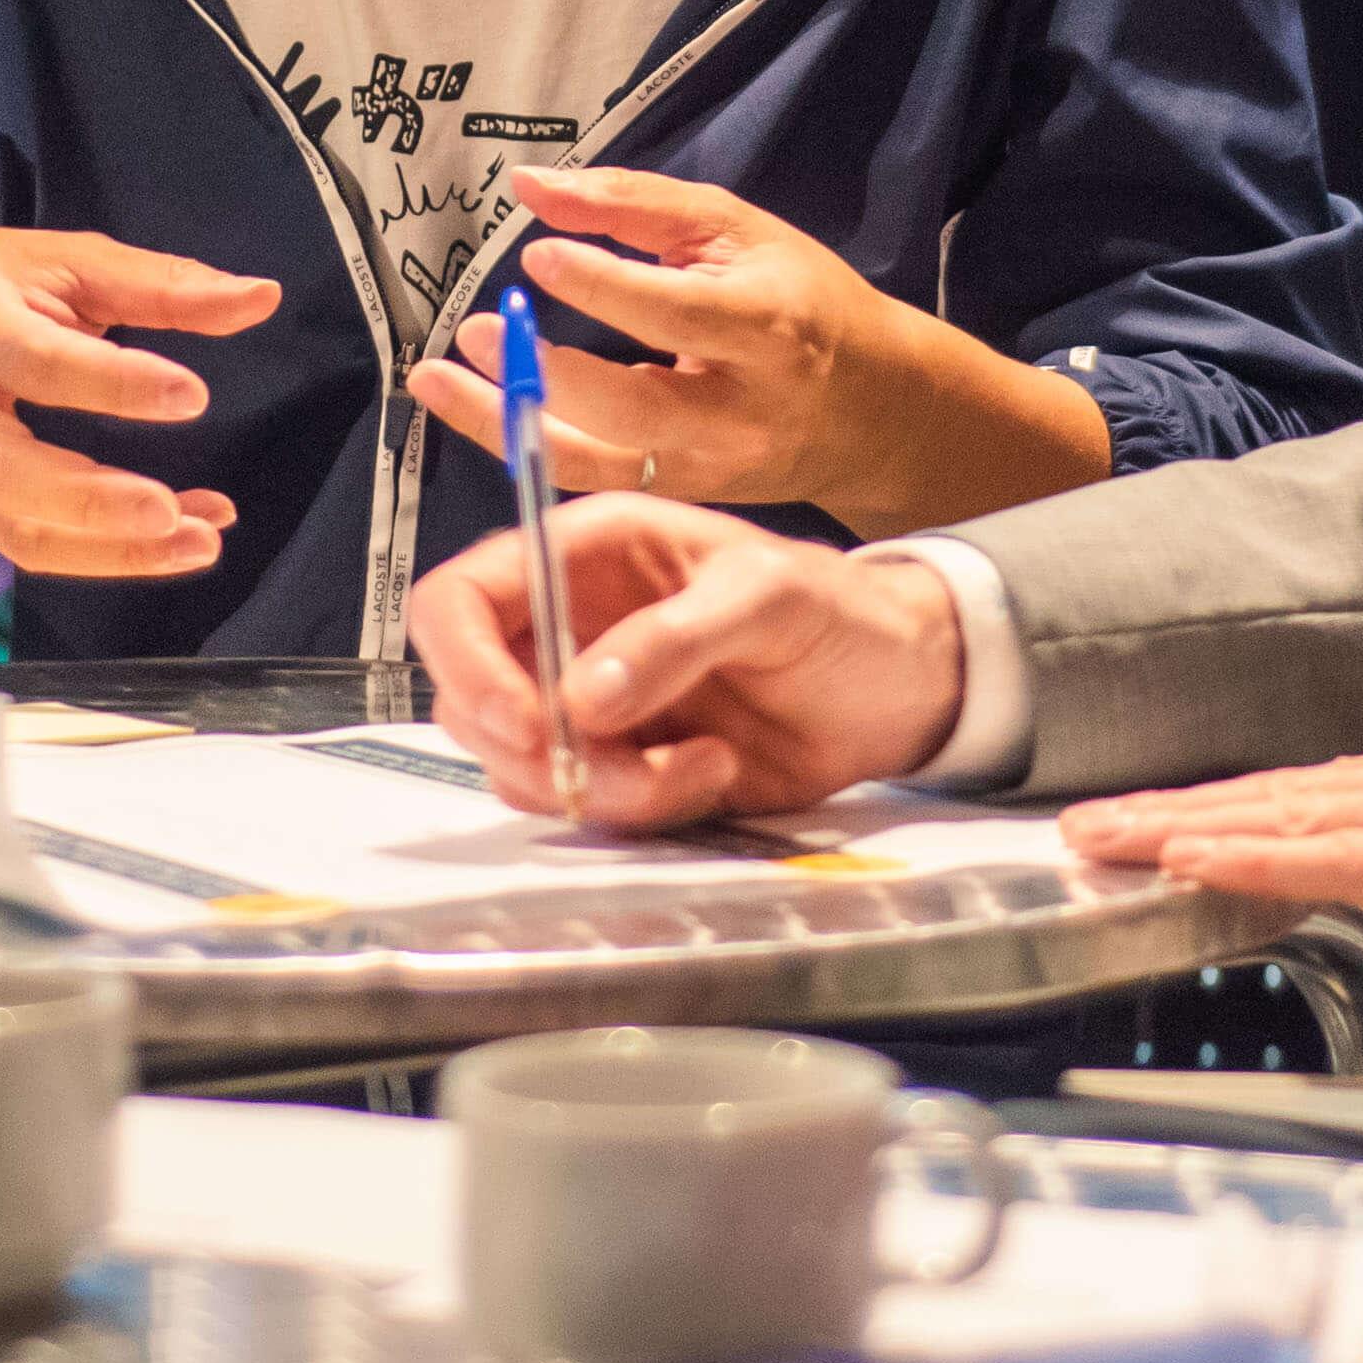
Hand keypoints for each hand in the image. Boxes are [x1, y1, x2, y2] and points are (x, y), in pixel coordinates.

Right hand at [0, 229, 279, 581]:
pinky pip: (36, 548)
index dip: (113, 383)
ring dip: (116, 550)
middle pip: (9, 474)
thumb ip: (155, 282)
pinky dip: (111, 556)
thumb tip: (258, 299)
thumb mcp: (49, 260)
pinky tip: (180, 536)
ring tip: (202, 537)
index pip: (37, 362)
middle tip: (171, 509)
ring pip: (23, 531)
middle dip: (94, 503)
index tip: (190, 395)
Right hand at [405, 497, 972, 830]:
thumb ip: (675, 637)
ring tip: (701, 763)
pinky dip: (639, 809)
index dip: (464, 660)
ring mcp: (589, 705)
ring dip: (601, 786)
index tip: (519, 719)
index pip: (462, 597)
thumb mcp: (770, 596)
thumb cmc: (841, 612)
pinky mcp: (621, 767)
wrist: (900, 689)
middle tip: (615, 762)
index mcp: (586, 553)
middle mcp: (568, 627)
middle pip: (471, 698)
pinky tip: (711, 772)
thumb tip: (582, 696)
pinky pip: (583, 806)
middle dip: (534, 745)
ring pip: (522, 765)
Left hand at [406, 167, 1109, 539]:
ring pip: (593, 462)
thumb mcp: (736, 229)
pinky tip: (474, 407)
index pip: (672, 313)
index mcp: (765, 329)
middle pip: (628, 408)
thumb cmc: (799, 301)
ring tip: (434, 379)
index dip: (599, 286)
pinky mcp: (679, 497)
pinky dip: (524, 445)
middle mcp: (736, 412)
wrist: (871, 410)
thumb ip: (633, 204)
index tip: (535, 256)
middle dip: (541, 374)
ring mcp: (707, 469)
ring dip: (502, 423)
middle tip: (473, 329)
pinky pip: (589, 480)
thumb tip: (529, 185)